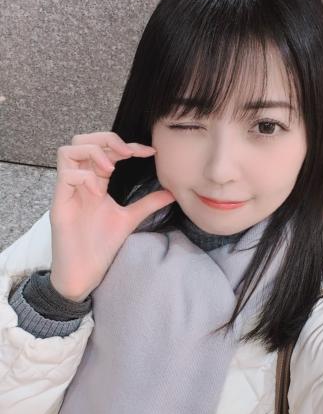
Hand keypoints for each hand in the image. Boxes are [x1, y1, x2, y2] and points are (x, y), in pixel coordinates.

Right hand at [49, 131, 174, 301]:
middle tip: (127, 153)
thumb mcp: (129, 219)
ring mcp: (67, 192)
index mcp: (94, 182)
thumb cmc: (100, 246)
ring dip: (92, 153)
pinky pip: (66, 176)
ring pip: (67, 151)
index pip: (105, 150)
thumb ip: (147, 204)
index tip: (150, 152)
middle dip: (106, 139)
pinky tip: (97, 191)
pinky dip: (84, 177)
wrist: (83, 273)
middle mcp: (79, 182)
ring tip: (111, 168)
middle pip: (81, 140)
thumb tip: (172, 193)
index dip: (127, 144)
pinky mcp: (59, 205)